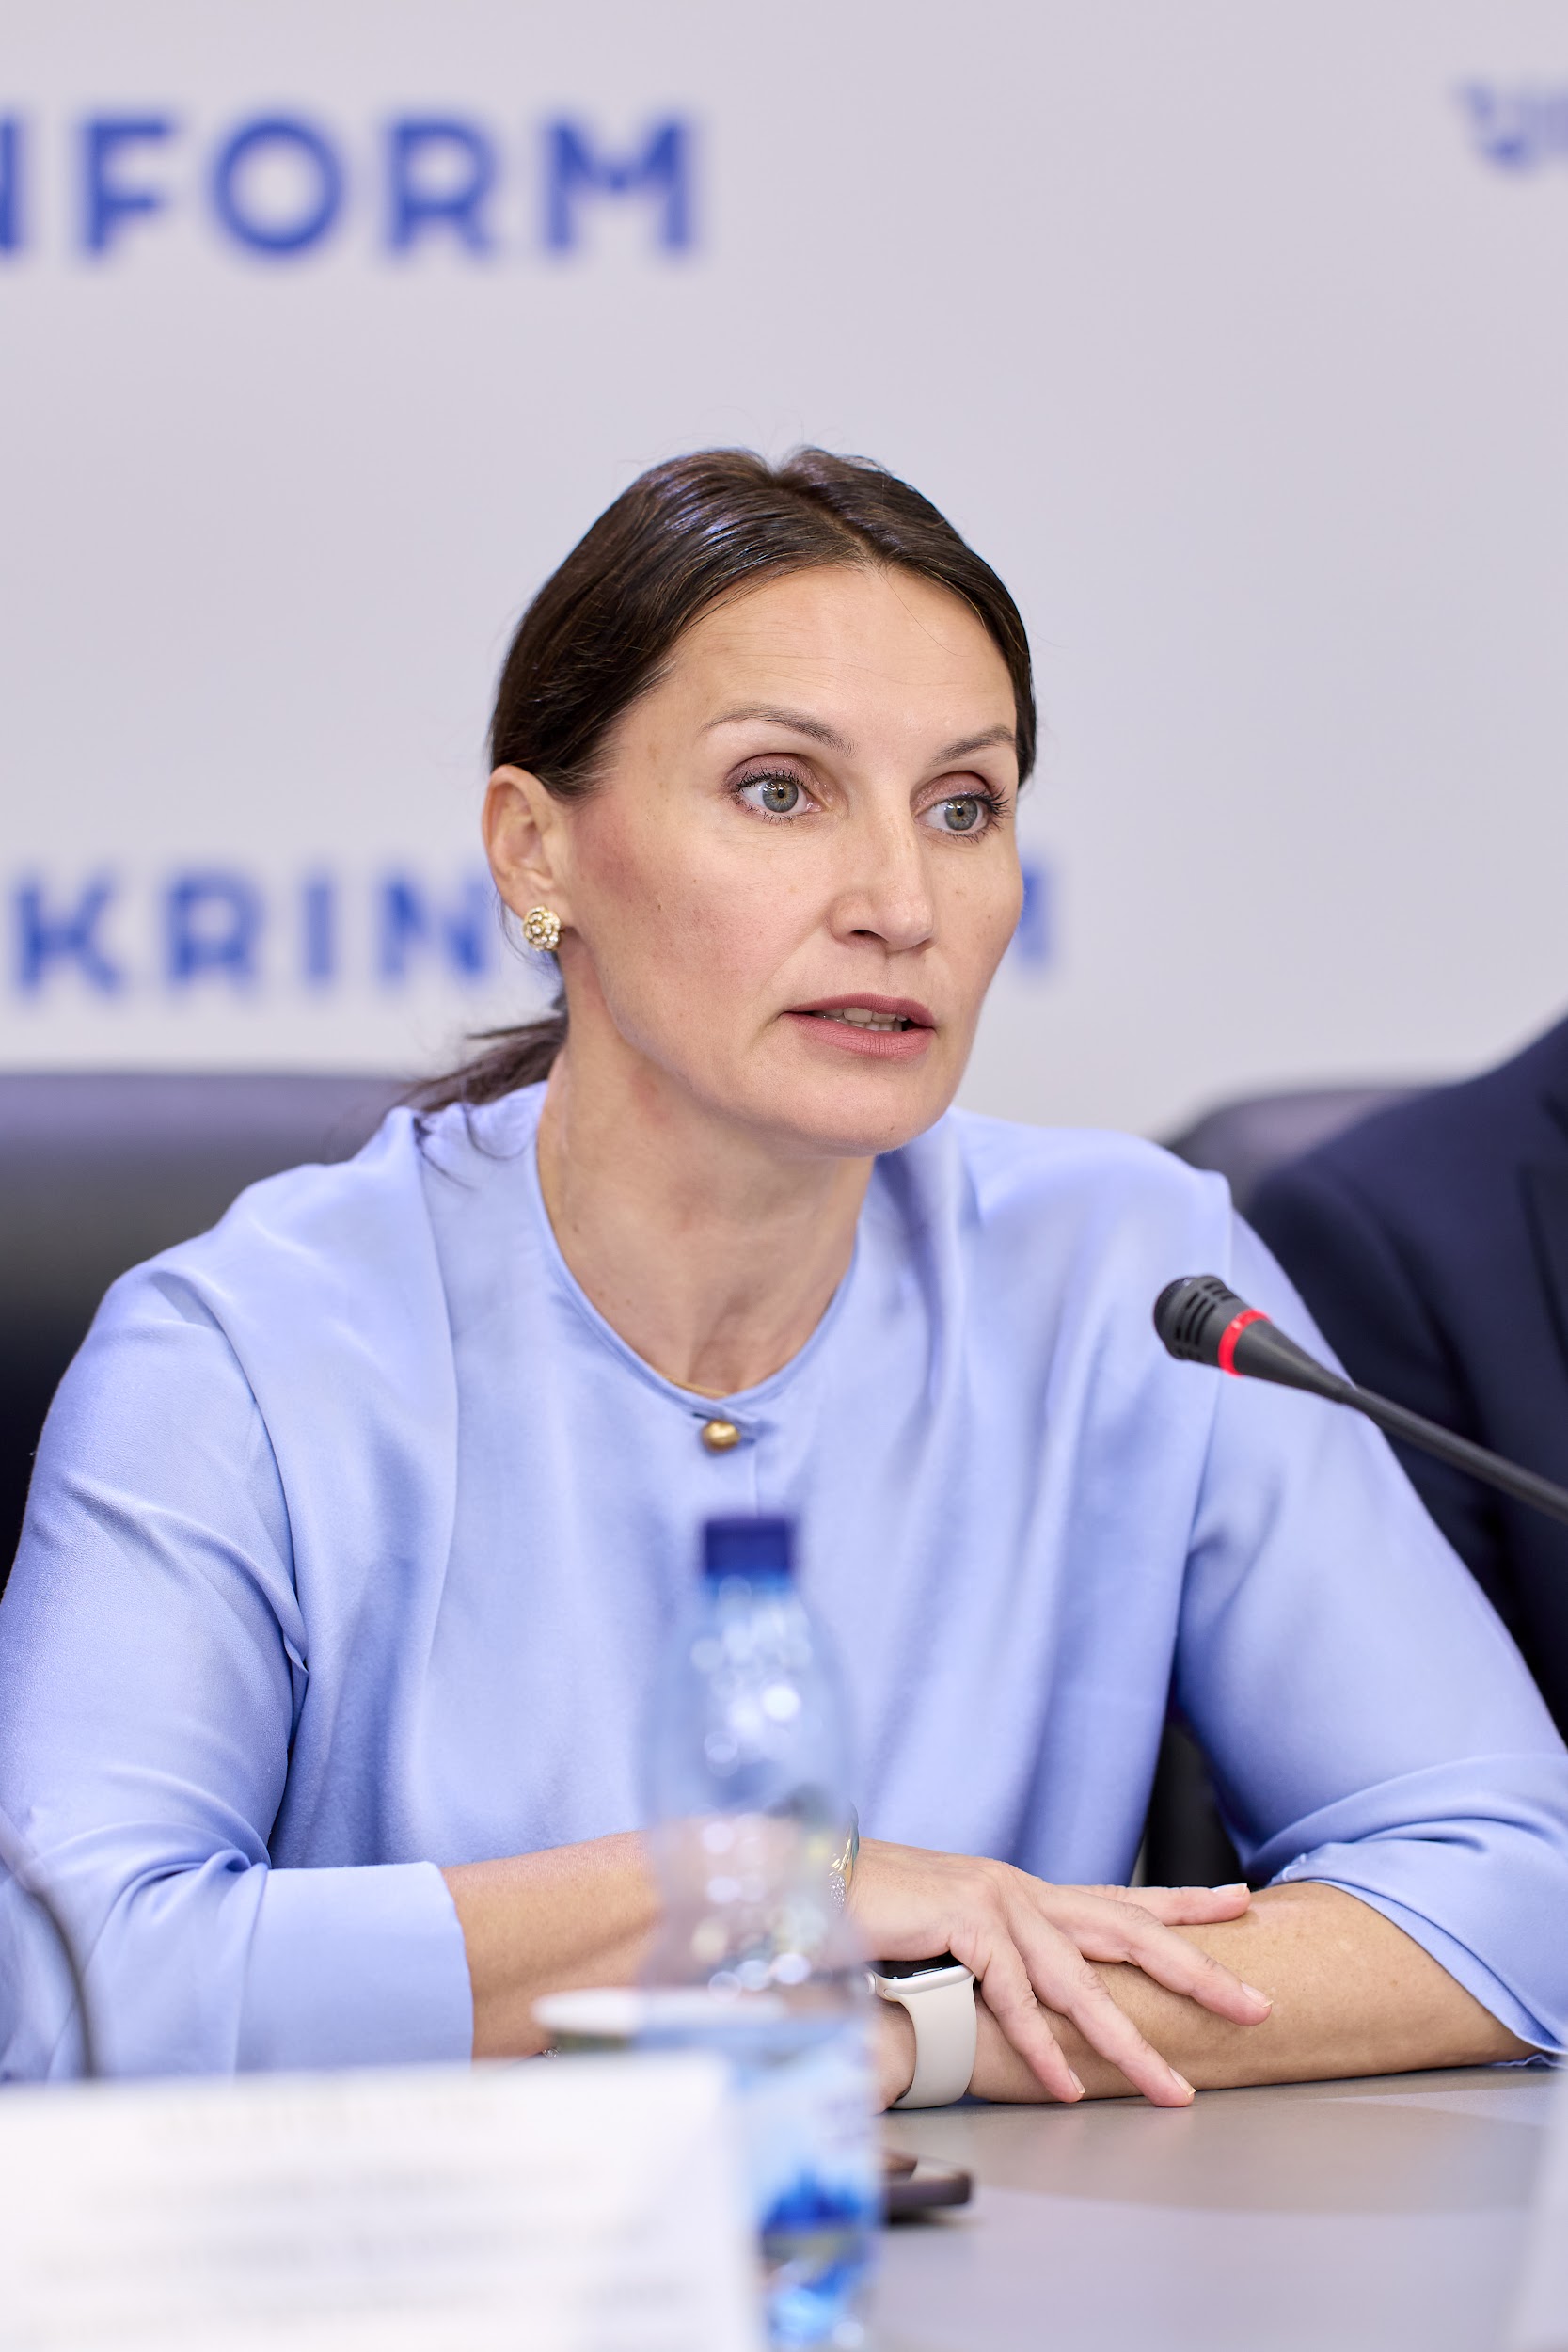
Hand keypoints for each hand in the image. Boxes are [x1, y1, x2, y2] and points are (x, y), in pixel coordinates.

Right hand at [851, 1839, 1271, 2107]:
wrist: (810, 1880)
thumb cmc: (874, 1914)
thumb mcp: (950, 1934)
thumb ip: (996, 1957)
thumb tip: (1028, 1993)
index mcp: (1022, 1891)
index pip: (1117, 1897)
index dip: (1182, 1903)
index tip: (1240, 1903)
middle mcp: (1020, 1890)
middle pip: (1127, 1933)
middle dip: (1197, 1970)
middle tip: (1254, 2005)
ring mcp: (996, 1902)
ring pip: (1079, 1983)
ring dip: (1128, 2044)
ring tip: (1173, 2088)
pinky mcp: (964, 1921)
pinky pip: (1015, 1998)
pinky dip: (1043, 2049)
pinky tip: (1069, 2087)